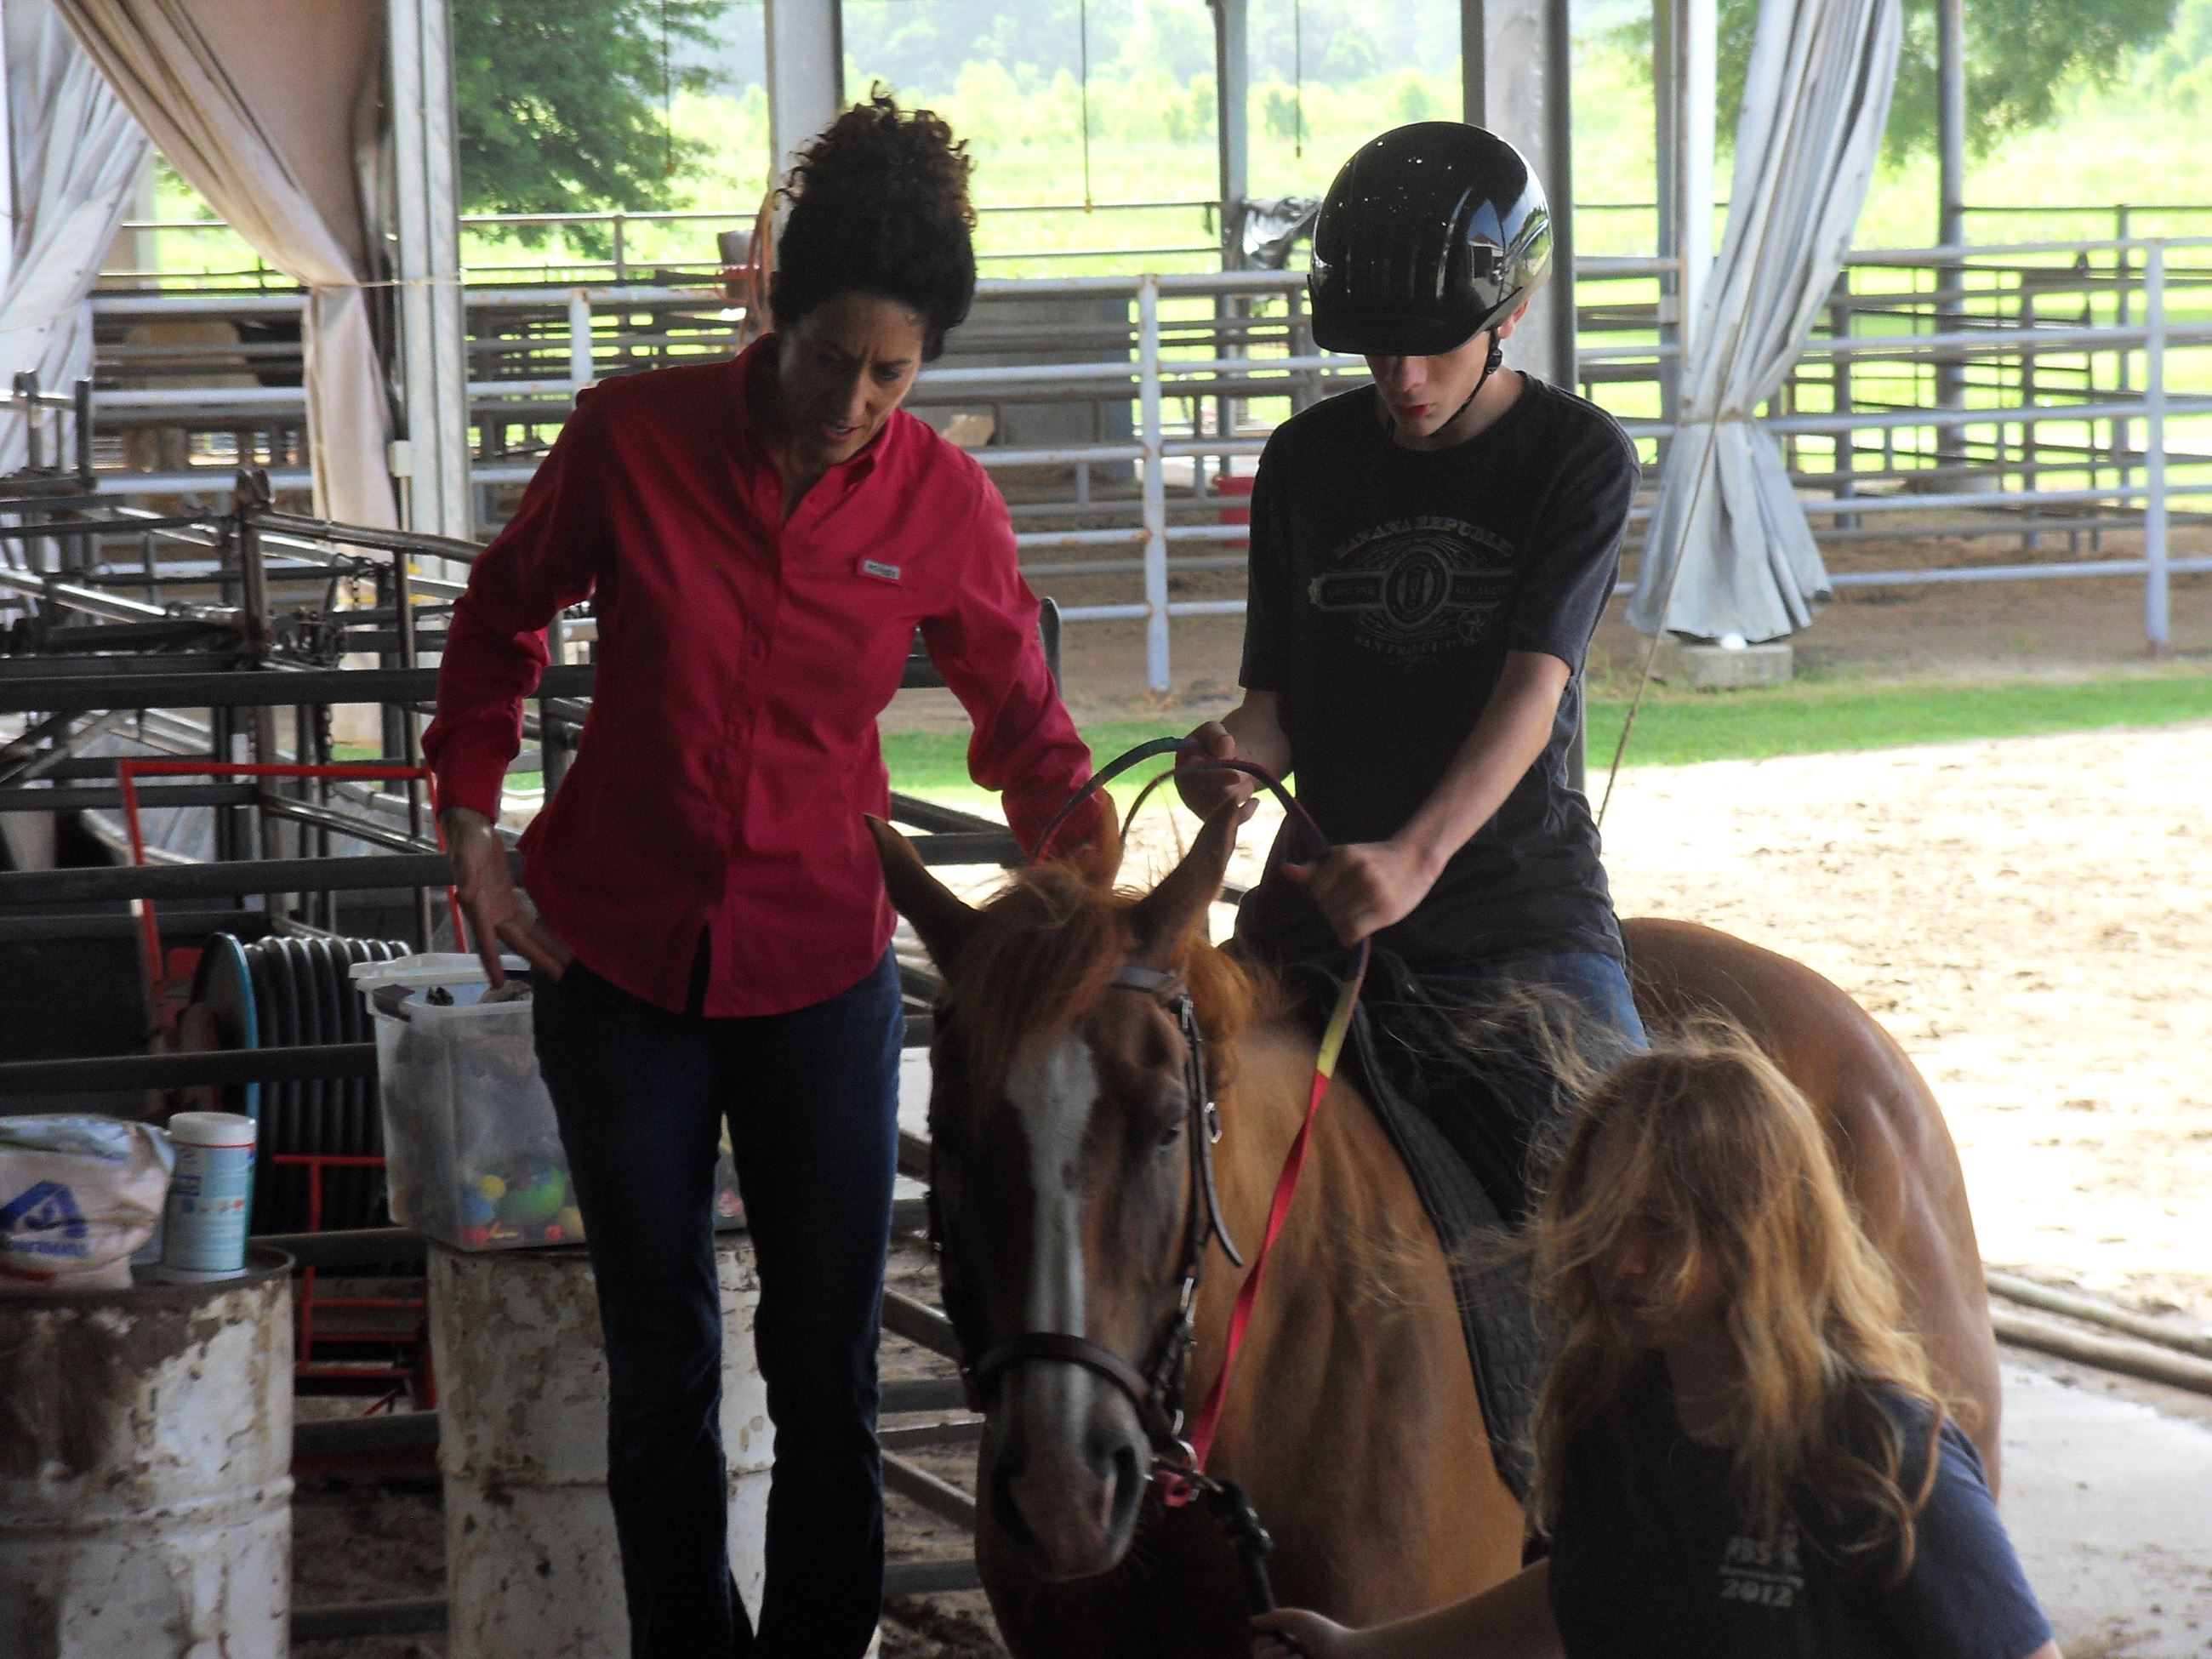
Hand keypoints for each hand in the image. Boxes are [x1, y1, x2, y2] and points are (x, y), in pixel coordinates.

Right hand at [441, 807, 574, 984]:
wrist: (472, 829)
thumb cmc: (467, 842)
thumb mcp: (466, 855)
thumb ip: (466, 875)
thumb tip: (465, 895)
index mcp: (478, 907)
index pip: (486, 939)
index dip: (492, 961)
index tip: (498, 983)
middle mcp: (490, 913)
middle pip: (515, 941)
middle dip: (536, 957)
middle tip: (558, 975)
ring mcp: (501, 908)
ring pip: (525, 934)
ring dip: (544, 947)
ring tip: (566, 962)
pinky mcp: (509, 900)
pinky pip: (528, 920)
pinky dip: (542, 931)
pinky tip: (558, 939)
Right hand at [1174, 721, 1258, 822]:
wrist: (1217, 762)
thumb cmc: (1212, 745)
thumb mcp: (1214, 732)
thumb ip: (1217, 735)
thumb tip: (1226, 745)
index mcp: (1183, 767)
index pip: (1196, 776)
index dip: (1217, 776)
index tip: (1236, 775)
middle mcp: (1187, 791)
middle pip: (1210, 795)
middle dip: (1233, 787)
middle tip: (1245, 775)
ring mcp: (1198, 806)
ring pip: (1224, 807)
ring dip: (1241, 792)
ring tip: (1243, 779)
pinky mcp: (1212, 818)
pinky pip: (1231, 822)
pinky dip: (1246, 812)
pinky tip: (1255, 801)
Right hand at [1252, 1607, 1353, 1658]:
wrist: (1352, 1656)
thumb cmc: (1329, 1636)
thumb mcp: (1300, 1620)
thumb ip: (1275, 1618)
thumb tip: (1252, 1621)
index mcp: (1286, 1647)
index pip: (1258, 1650)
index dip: (1261, 1646)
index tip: (1275, 1641)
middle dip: (1268, 1656)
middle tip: (1288, 1650)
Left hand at [1281, 838, 1442, 946]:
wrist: (1414, 859)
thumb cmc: (1373, 859)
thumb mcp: (1344, 857)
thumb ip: (1315, 868)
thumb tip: (1285, 870)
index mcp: (1345, 856)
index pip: (1315, 890)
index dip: (1321, 895)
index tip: (1335, 892)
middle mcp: (1359, 873)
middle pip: (1326, 907)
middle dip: (1332, 909)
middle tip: (1348, 903)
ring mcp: (1373, 893)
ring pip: (1338, 921)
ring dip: (1341, 923)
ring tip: (1353, 914)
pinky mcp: (1385, 911)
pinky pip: (1353, 932)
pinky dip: (1348, 936)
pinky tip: (1354, 931)